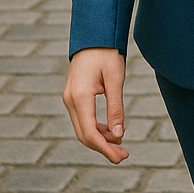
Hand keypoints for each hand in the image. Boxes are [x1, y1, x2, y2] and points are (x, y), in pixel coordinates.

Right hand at [63, 47, 129, 163]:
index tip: (120, 156)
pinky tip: (111, 131)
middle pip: (84, 134)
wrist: (94, 36)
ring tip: (120, 146)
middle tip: (123, 156)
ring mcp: (69, 98)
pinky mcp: (73, 96)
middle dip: (103, 148)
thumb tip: (118, 135)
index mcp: (80, 96)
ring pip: (83, 128)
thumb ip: (115, 107)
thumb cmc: (107, 53)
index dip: (105, 148)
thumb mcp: (116, 79)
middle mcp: (70, 100)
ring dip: (100, 139)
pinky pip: (83, 119)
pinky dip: (96, 128)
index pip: (90, 132)